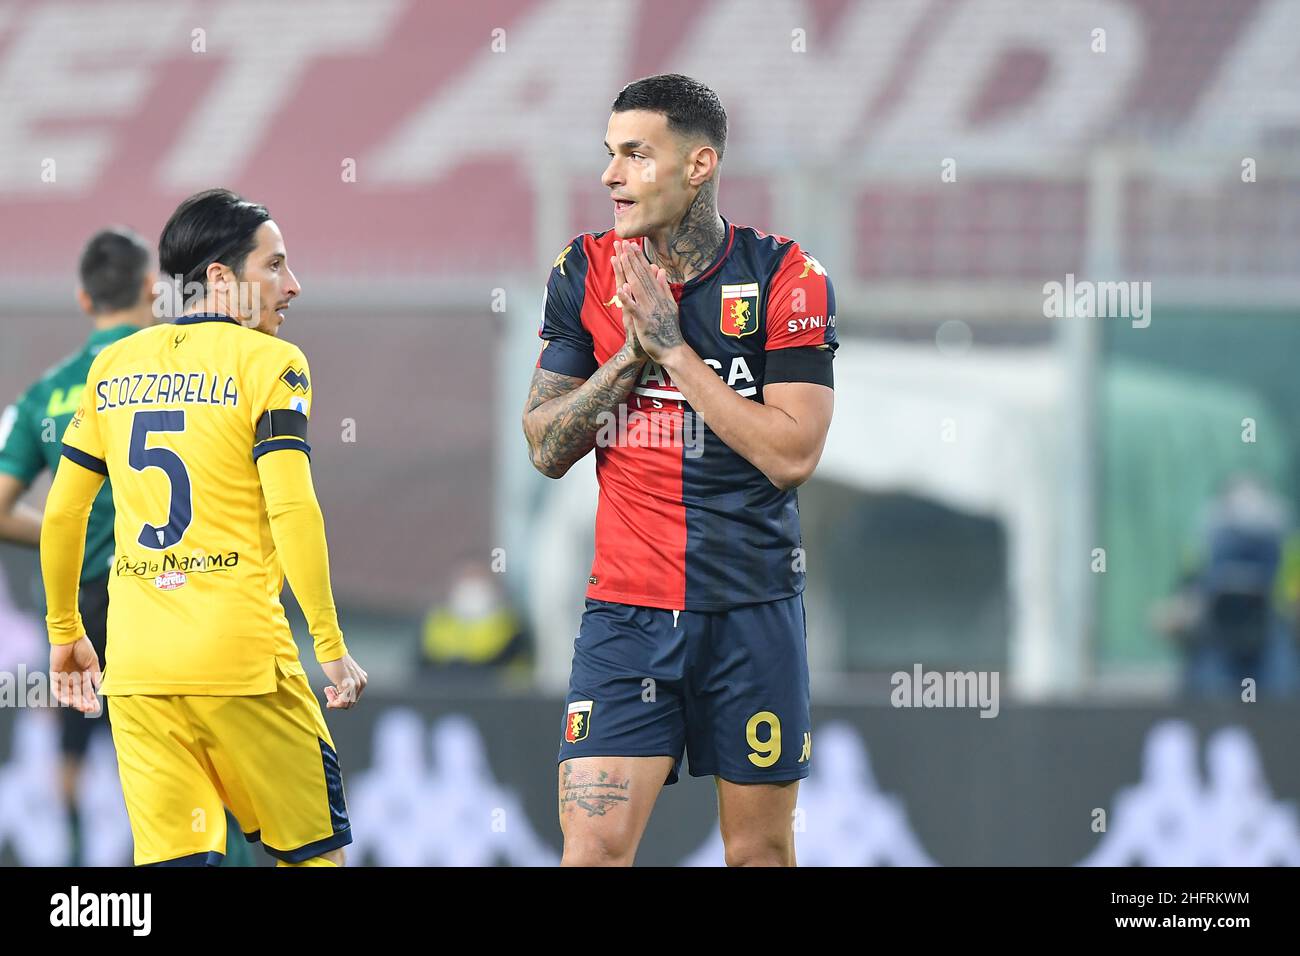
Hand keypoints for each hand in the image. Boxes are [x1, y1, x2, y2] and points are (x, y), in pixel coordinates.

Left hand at [49, 636, 101, 715]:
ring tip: (83, 707)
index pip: (86, 692)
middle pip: (77, 696)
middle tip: (91, 710)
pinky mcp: (54, 675)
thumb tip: (101, 688)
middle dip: (84, 704)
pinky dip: (62, 696)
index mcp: (82, 676)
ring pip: (67, 695)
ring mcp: (63, 678)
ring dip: (75, 702)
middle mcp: (72, 678)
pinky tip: (70, 701)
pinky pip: (57, 689)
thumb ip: (95, 676)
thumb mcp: (93, 663)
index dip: (91, 701)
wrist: (71, 637)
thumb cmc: (83, 647)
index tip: (97, 709)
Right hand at [321, 654, 367, 709]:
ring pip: (345, 705)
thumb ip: (345, 687)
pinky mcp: (348, 686)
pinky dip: (333, 701)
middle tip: (328, 691)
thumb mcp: (344, 675)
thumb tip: (338, 702)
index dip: (341, 699)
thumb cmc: (334, 661)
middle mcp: (362, 683)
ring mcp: (356, 685)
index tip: (332, 692)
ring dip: (334, 701)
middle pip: (350, 704)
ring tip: (328, 689)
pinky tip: (328, 689)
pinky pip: (342, 702)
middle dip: (337, 701)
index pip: (353, 699)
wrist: (332, 651)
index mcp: (362, 680)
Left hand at [612, 240, 683, 363]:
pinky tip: (621, 288)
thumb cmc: (669, 329)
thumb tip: (660, 270)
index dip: (638, 258)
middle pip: (640, 275)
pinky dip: (628, 299)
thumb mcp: (669, 304)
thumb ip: (664, 287)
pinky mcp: (644, 321)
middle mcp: (654, 298)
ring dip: (629, 271)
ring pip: (637, 287)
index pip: (647, 273)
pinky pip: (634, 308)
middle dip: (631, 258)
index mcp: (659, 294)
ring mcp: (649, 309)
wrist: (673, 350)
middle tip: (623, 242)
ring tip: (621, 257)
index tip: (632, 244)